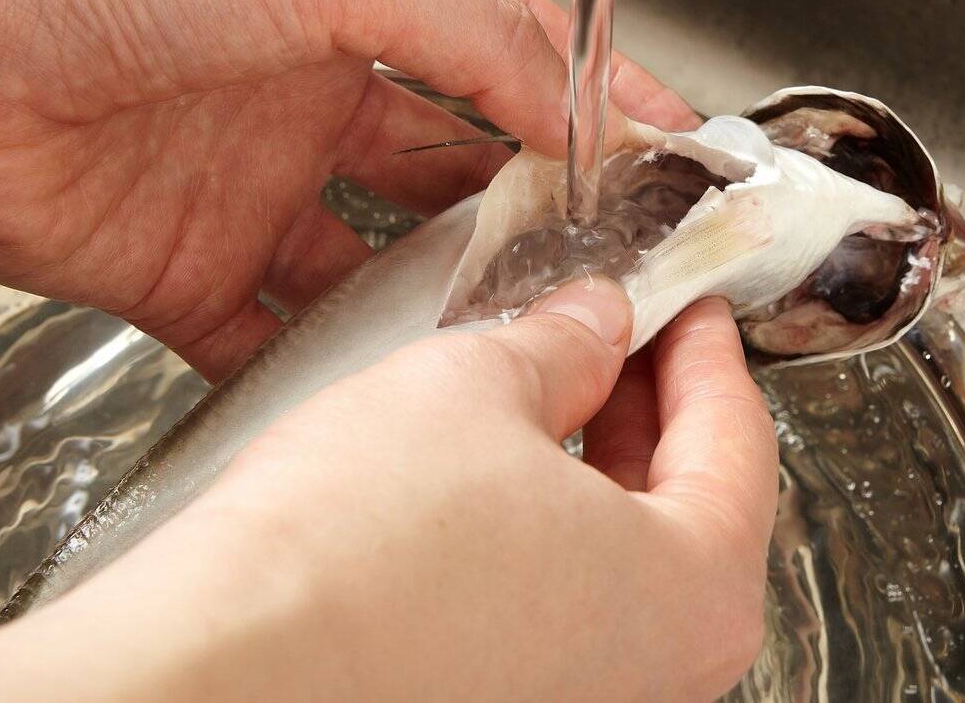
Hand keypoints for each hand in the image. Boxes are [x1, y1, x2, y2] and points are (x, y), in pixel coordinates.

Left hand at [0, 0, 699, 379]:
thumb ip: (464, 28)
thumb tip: (573, 94)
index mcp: (350, 24)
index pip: (503, 68)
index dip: (588, 110)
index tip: (662, 156)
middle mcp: (307, 113)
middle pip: (450, 182)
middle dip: (526, 223)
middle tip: (593, 269)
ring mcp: (250, 201)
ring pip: (374, 276)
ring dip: (433, 312)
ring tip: (501, 344)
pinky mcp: (185, 279)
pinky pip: (273, 343)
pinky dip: (321, 376)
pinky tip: (371, 397)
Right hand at [0, 286, 777, 701]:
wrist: (223, 675)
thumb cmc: (350, 556)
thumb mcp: (476, 388)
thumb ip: (560, 344)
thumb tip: (591, 322)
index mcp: (696, 589)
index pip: (740, 438)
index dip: (706, 347)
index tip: (686, 301)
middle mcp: (661, 671)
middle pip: (690, 499)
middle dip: (648, 396)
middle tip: (612, 327)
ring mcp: (588, 698)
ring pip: (623, 552)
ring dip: (592, 457)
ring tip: (543, 382)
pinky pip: (562, 599)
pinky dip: (546, 524)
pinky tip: (491, 470)